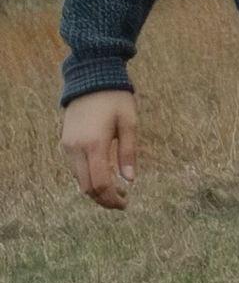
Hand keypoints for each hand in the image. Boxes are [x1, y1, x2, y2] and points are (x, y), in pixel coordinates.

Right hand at [60, 88, 139, 210]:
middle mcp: (76, 148)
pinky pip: (75, 168)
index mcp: (94, 144)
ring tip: (116, 191)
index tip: (126, 203)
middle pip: (86, 187)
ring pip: (78, 180)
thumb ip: (129, 152)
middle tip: (122, 202)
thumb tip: (130, 179)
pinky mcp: (65, 142)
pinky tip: (104, 177)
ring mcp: (68, 146)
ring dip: (95, 190)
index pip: (100, 183)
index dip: (112, 198)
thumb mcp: (129, 123)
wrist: (91, 79)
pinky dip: (87, 178)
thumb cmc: (116, 99)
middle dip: (103, 199)